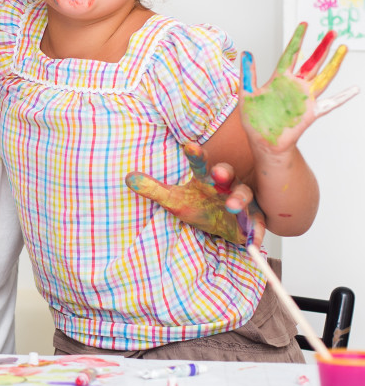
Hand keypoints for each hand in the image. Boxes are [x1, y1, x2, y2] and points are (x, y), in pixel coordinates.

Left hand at [126, 143, 263, 245]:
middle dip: (224, 171)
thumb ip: (153, 189)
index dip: (196, 154)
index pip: (200, 163)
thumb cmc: (198, 207)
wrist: (219, 227)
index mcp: (205, 178)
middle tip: (218, 173)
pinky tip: (253, 239)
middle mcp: (225, 185)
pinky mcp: (251, 219)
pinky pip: (257, 223)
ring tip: (232, 206)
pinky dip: (255, 230)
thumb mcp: (173, 200)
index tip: (189, 146)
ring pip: (244, 194)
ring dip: (239, 199)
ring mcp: (240, 201)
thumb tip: (128, 177)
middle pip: (227, 173)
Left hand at [240, 23, 357, 150]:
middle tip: (332, 32)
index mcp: (279, 79)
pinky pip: (330, 103)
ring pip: (323, 77)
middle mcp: (295, 86)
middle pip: (311, 62)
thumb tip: (247, 53)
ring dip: (333, 63)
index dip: (297, 40)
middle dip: (322, 47)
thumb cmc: (255, 120)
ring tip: (343, 49)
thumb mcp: (246, 94)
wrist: (262, 142)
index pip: (290, 55)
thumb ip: (248, 74)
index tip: (304, 24)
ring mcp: (304, 98)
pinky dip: (342, 97)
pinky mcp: (310, 112)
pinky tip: (354, 89)